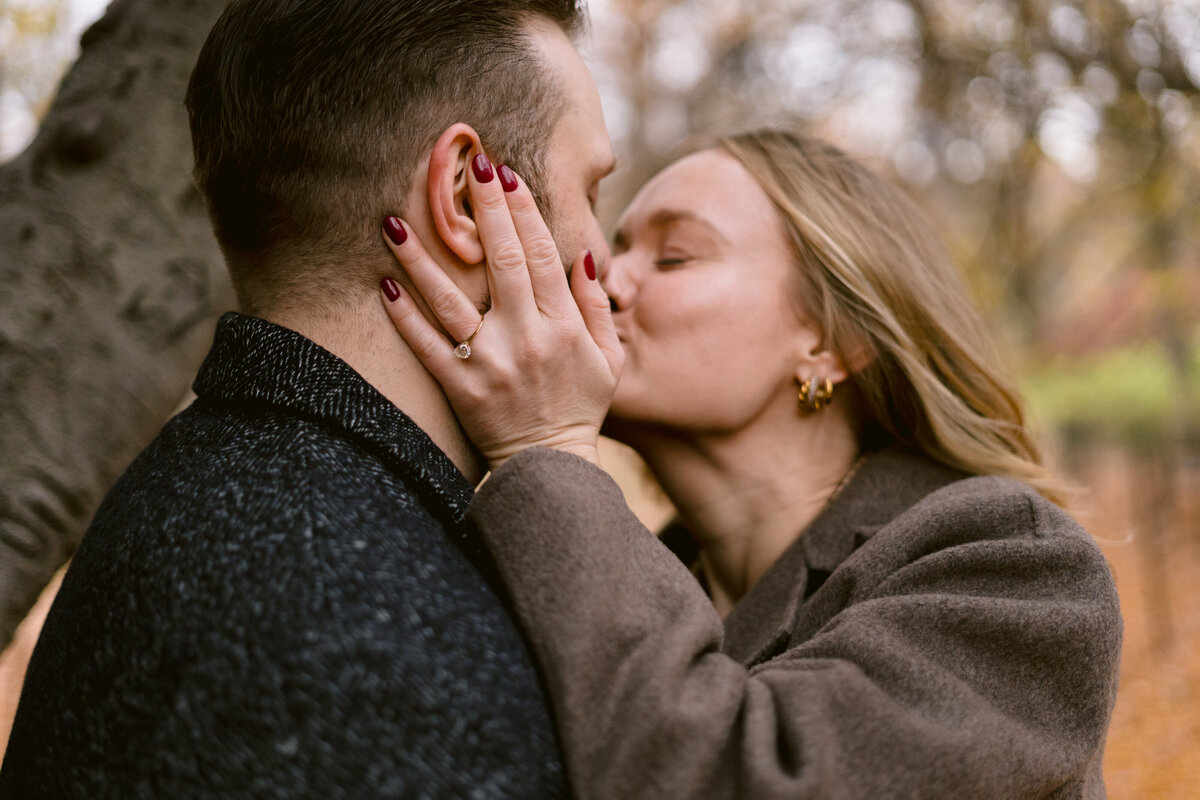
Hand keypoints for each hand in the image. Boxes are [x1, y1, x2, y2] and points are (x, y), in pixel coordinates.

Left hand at [378, 154, 622, 471]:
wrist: (549, 466)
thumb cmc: (581, 407)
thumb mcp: (608, 359)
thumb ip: (596, 307)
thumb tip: (581, 258)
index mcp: (563, 326)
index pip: (541, 254)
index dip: (524, 211)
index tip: (507, 175)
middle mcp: (526, 338)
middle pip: (501, 262)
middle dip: (485, 209)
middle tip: (467, 165)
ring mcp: (489, 363)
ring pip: (451, 300)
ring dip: (421, 258)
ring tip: (394, 220)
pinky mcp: (460, 387)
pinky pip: (427, 347)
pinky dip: (405, 317)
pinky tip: (384, 285)